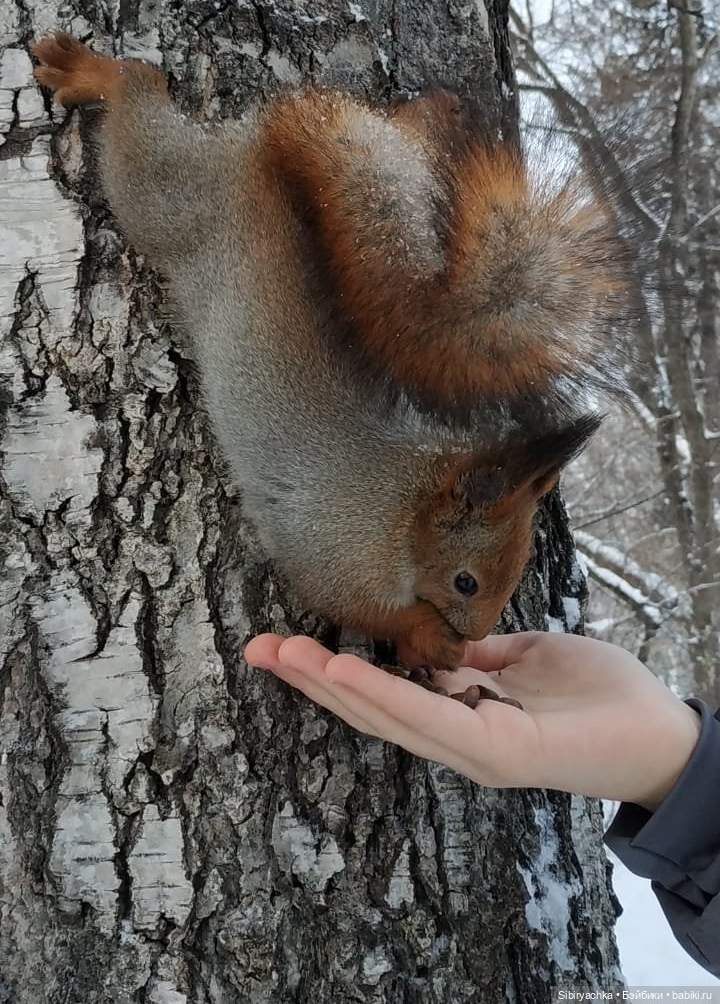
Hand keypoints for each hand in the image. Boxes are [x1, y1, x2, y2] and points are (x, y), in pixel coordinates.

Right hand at [244, 631, 701, 809]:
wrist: (661, 730)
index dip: (332, 674)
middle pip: (369, 711)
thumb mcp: (528, 658)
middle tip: (256, 649)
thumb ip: (479, 656)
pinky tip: (341, 670)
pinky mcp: (496, 753)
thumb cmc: (600, 693)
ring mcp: (472, 750)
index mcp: (462, 717)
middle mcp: (456, 740)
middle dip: (309, 681)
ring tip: (283, 655)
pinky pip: (427, 718)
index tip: (285, 645)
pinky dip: (380, 693)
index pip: (384, 695)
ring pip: (385, 716)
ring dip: (330, 685)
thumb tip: (440, 641)